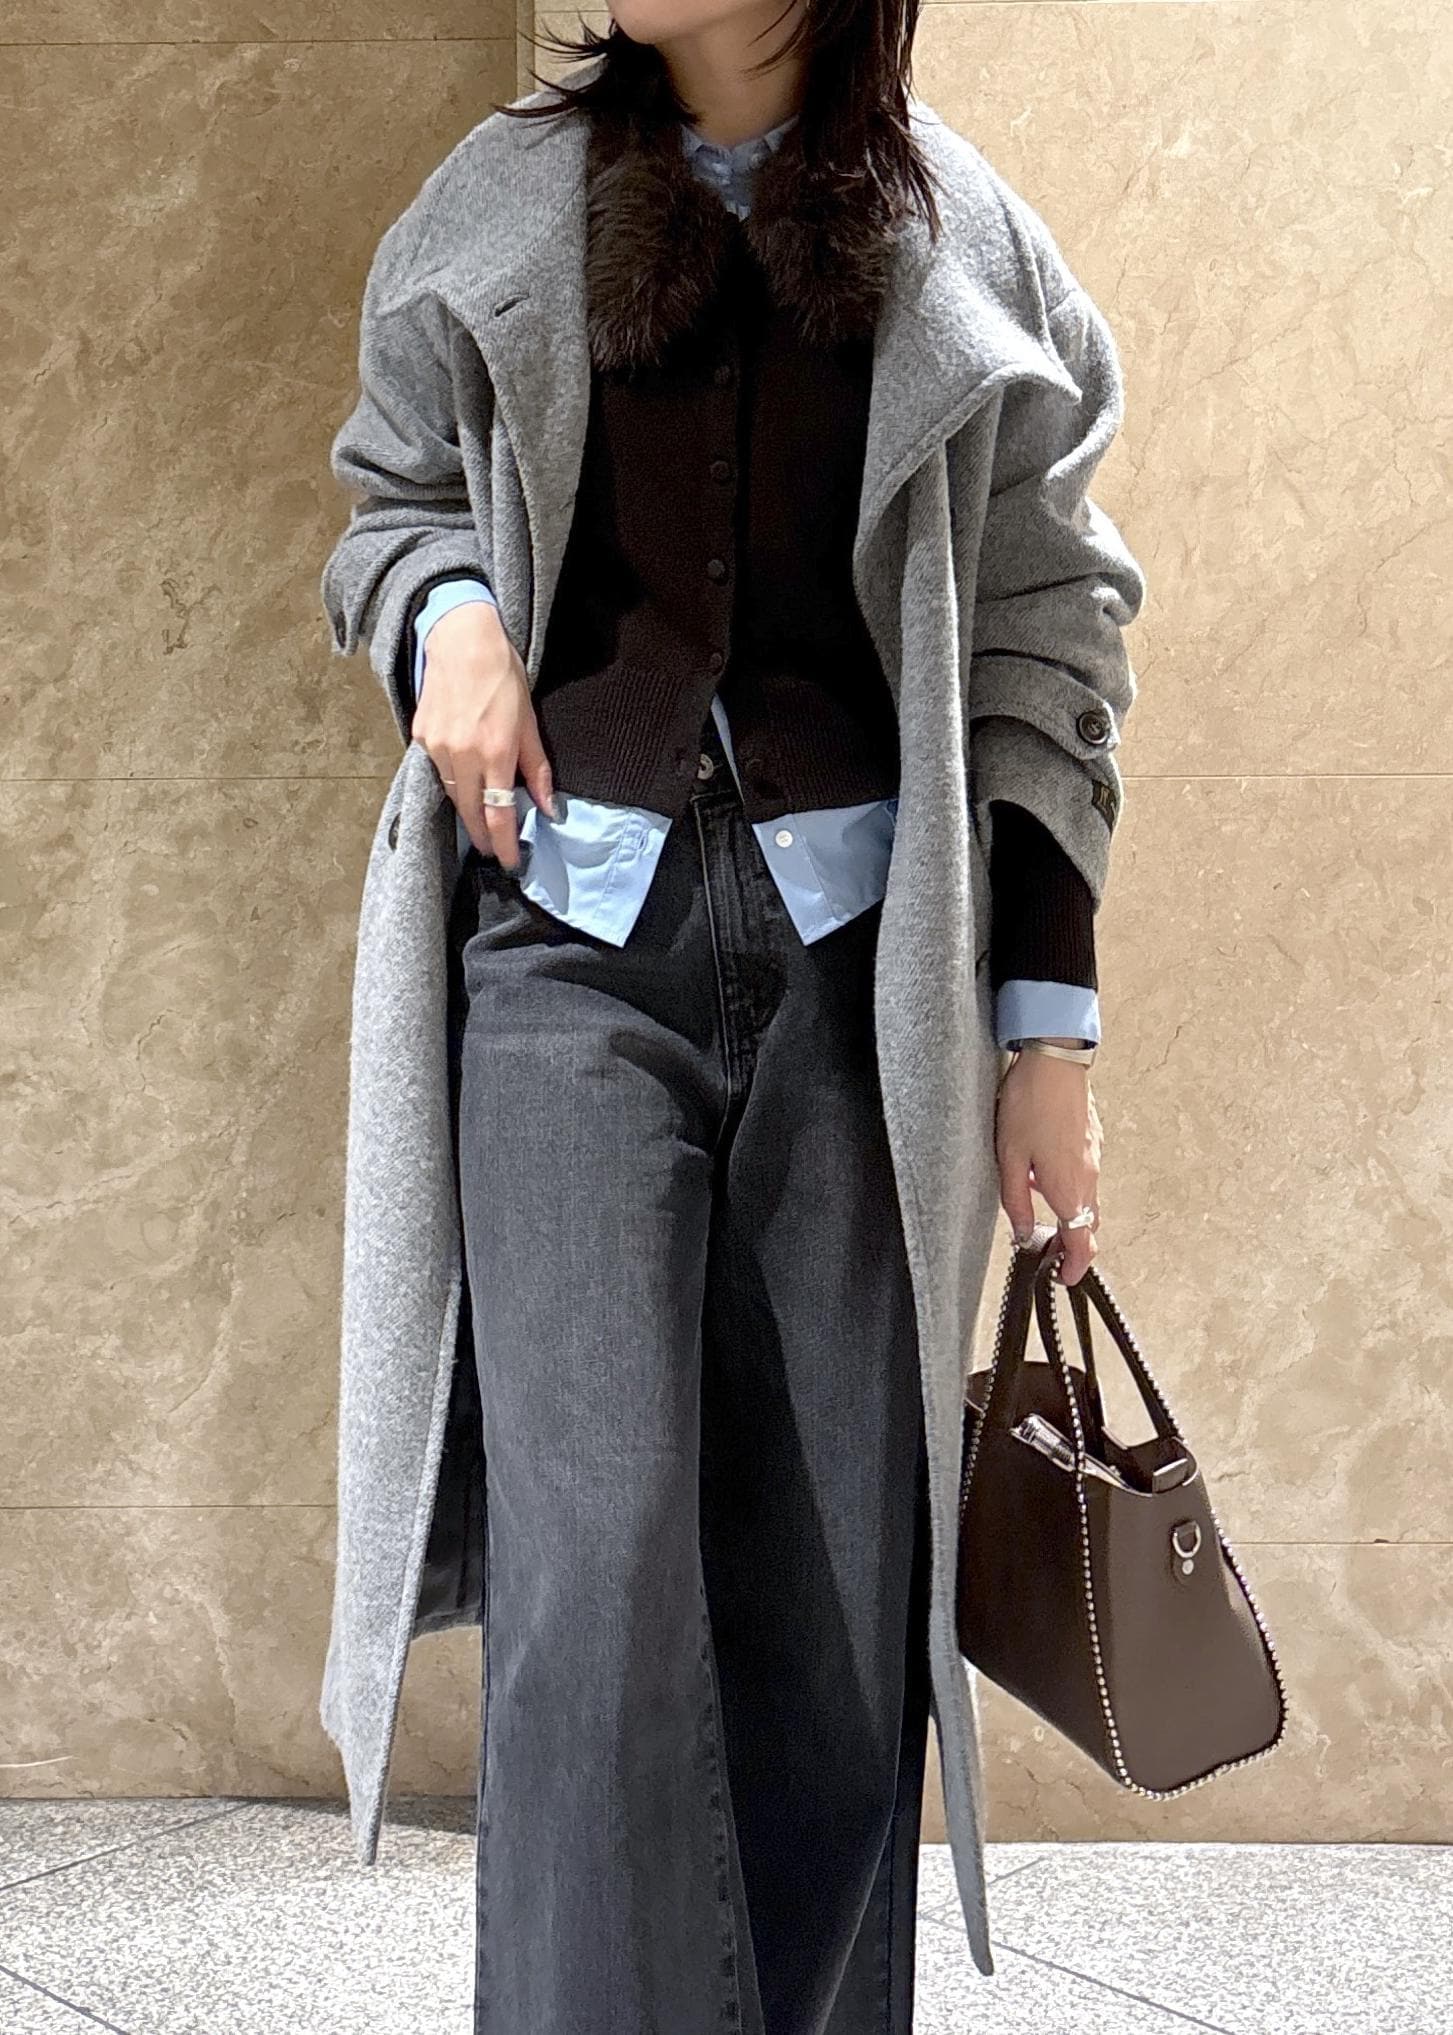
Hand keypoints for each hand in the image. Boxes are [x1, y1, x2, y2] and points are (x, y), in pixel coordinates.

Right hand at [411, 603, 553, 868]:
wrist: (462, 640)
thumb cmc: (503, 678)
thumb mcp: (529, 723)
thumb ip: (537, 769)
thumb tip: (548, 808)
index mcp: (494, 754)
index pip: (498, 816)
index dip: (504, 845)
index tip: (511, 863)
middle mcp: (461, 756)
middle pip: (470, 813)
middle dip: (484, 837)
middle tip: (495, 851)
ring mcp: (436, 747)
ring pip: (452, 794)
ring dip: (468, 810)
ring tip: (482, 821)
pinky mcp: (420, 736)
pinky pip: (438, 770)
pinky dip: (452, 780)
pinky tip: (464, 782)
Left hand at [994, 1041, 1102, 1285]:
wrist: (1055, 1062)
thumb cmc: (1029, 1106)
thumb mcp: (1010, 1159)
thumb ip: (1016, 1202)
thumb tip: (1022, 1235)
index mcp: (1069, 1190)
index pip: (1083, 1244)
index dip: (1075, 1268)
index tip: (1062, 1278)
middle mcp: (1089, 1179)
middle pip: (1088, 1226)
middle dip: (1071, 1245)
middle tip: (1048, 1252)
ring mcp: (1095, 1159)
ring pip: (1088, 1201)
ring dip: (1070, 1215)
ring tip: (1040, 1210)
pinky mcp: (1093, 1142)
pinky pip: (1087, 1177)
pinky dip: (1072, 1189)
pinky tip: (1045, 1174)